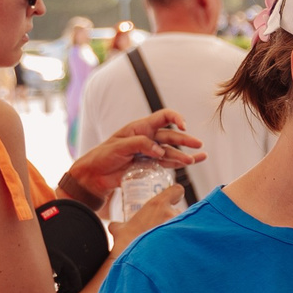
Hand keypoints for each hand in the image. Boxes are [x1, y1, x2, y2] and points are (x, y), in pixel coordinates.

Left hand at [60, 110, 205, 205]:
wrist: (95, 175)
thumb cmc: (103, 155)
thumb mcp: (119, 146)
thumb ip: (140, 145)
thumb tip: (159, 150)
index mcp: (141, 128)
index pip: (162, 117)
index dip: (175, 118)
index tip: (183, 126)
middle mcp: (148, 139)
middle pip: (171, 136)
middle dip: (185, 139)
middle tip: (198, 144)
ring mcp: (150, 153)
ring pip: (171, 152)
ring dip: (184, 155)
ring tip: (196, 159)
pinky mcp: (150, 167)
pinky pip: (167, 164)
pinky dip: (179, 164)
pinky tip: (192, 162)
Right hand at [109, 178, 186, 249]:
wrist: (136, 264)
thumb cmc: (127, 246)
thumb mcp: (118, 232)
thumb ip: (118, 226)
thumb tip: (114, 226)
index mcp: (157, 205)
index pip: (176, 190)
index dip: (175, 194)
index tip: (173, 199)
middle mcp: (171, 214)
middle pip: (179, 212)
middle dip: (172, 220)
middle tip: (162, 231)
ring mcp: (181, 228)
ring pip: (183, 226)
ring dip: (176, 232)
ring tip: (167, 244)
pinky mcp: (186, 242)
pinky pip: (188, 239)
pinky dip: (182, 244)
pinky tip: (173, 252)